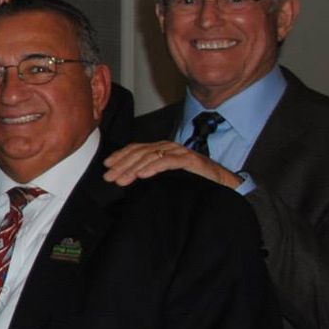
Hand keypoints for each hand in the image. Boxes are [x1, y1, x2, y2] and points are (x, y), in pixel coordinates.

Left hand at [103, 140, 242, 189]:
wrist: (222, 182)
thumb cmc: (194, 179)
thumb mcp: (167, 174)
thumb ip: (150, 171)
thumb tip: (127, 176)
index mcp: (162, 148)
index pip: (136, 149)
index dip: (120, 155)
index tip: (107, 165)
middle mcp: (169, 147)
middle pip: (140, 153)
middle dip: (122, 165)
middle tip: (110, 177)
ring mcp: (179, 152)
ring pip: (151, 157)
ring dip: (133, 168)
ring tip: (122, 179)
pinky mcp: (190, 160)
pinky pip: (168, 162)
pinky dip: (153, 167)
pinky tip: (142, 174)